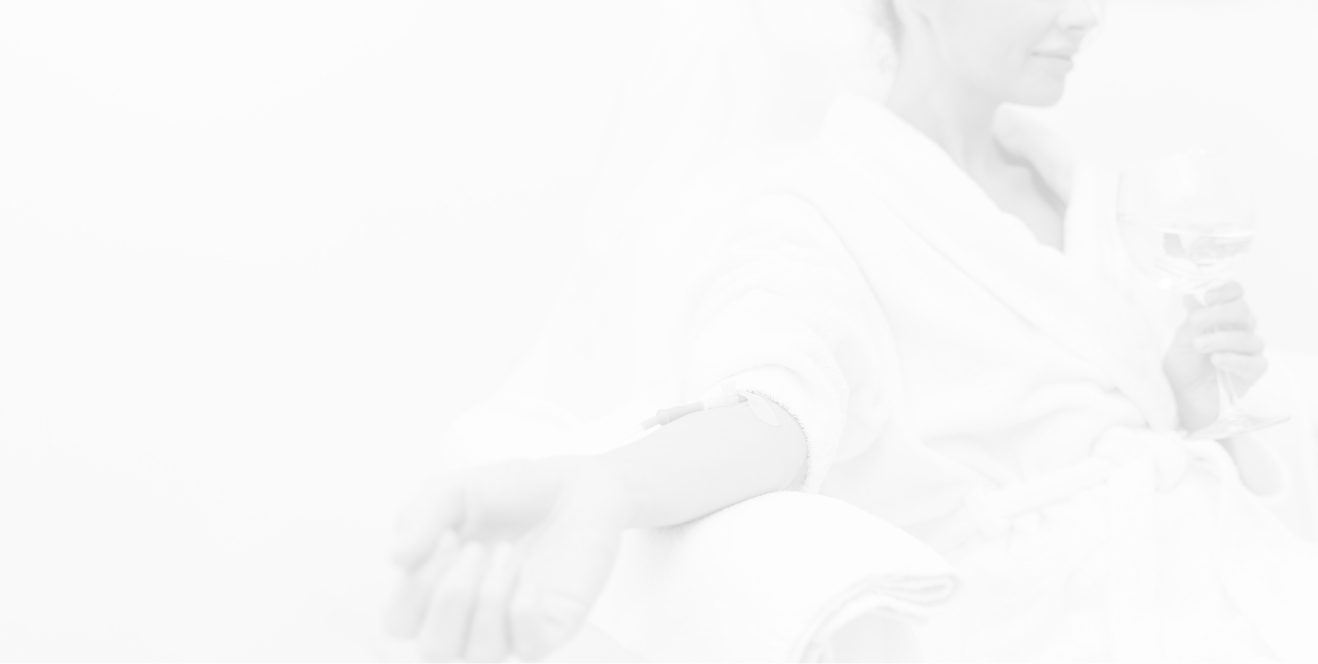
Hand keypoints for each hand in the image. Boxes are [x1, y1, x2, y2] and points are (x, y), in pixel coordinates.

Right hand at [386, 457, 630, 661]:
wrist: (577, 482)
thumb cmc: (514, 490)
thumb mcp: (455, 490)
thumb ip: (420, 515)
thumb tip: (395, 557)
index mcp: (439, 592)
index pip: (400, 624)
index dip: (414, 587)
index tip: (446, 535)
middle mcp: (472, 618)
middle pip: (433, 652)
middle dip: (448, 597)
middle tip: (474, 548)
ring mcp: (514, 627)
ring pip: (480, 655)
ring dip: (487, 598)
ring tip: (505, 553)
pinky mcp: (554, 626)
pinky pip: (529, 647)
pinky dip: (522, 610)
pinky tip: (530, 576)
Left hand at [1162, 281, 1268, 432]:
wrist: (1184, 401)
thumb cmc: (1183, 369)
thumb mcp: (1181, 341)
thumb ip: (1191, 320)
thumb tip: (1191, 296)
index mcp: (1222, 317)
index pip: (1235, 294)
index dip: (1226, 291)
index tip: (1208, 296)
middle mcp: (1239, 329)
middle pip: (1243, 311)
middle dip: (1219, 313)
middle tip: (1196, 321)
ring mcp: (1248, 350)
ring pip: (1247, 336)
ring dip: (1221, 339)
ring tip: (1198, 346)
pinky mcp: (1253, 371)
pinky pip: (1253, 362)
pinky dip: (1234, 359)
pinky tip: (1217, 360)